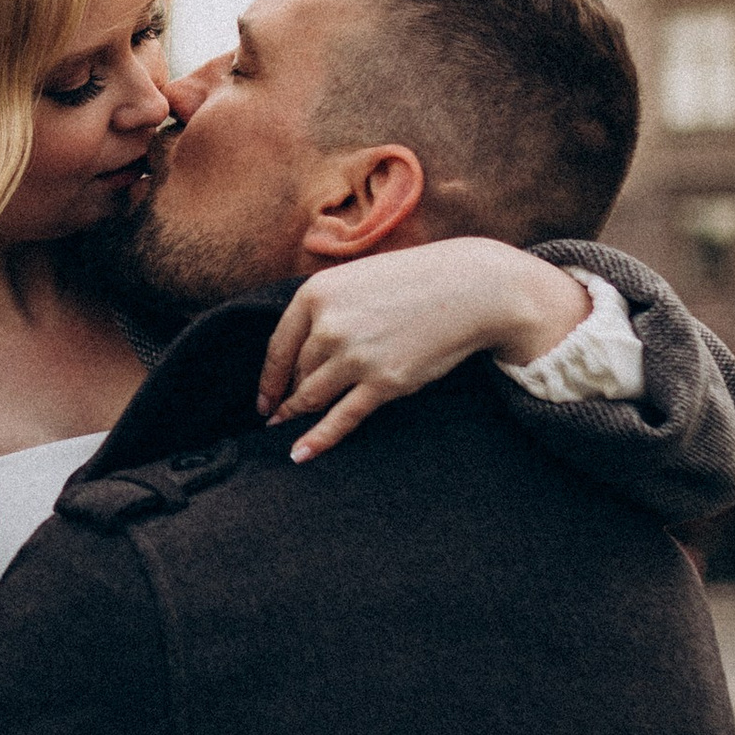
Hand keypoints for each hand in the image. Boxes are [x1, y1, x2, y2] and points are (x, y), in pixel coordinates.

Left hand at [258, 241, 591, 460]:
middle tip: (280, 413)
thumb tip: (302, 352)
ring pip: (312, 396)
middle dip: (290, 394)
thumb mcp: (357, 280)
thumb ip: (327, 309)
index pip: (279, 346)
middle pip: (299, 373)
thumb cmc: (414, 281)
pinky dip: (317, 440)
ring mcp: (356, 356)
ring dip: (298, 415)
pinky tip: (300, 455)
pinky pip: (341, 419)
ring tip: (287, 429)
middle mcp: (329, 326)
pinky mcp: (384, 382)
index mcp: (316, 295)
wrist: (471, 289)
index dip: (268, 378)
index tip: (262, 399)